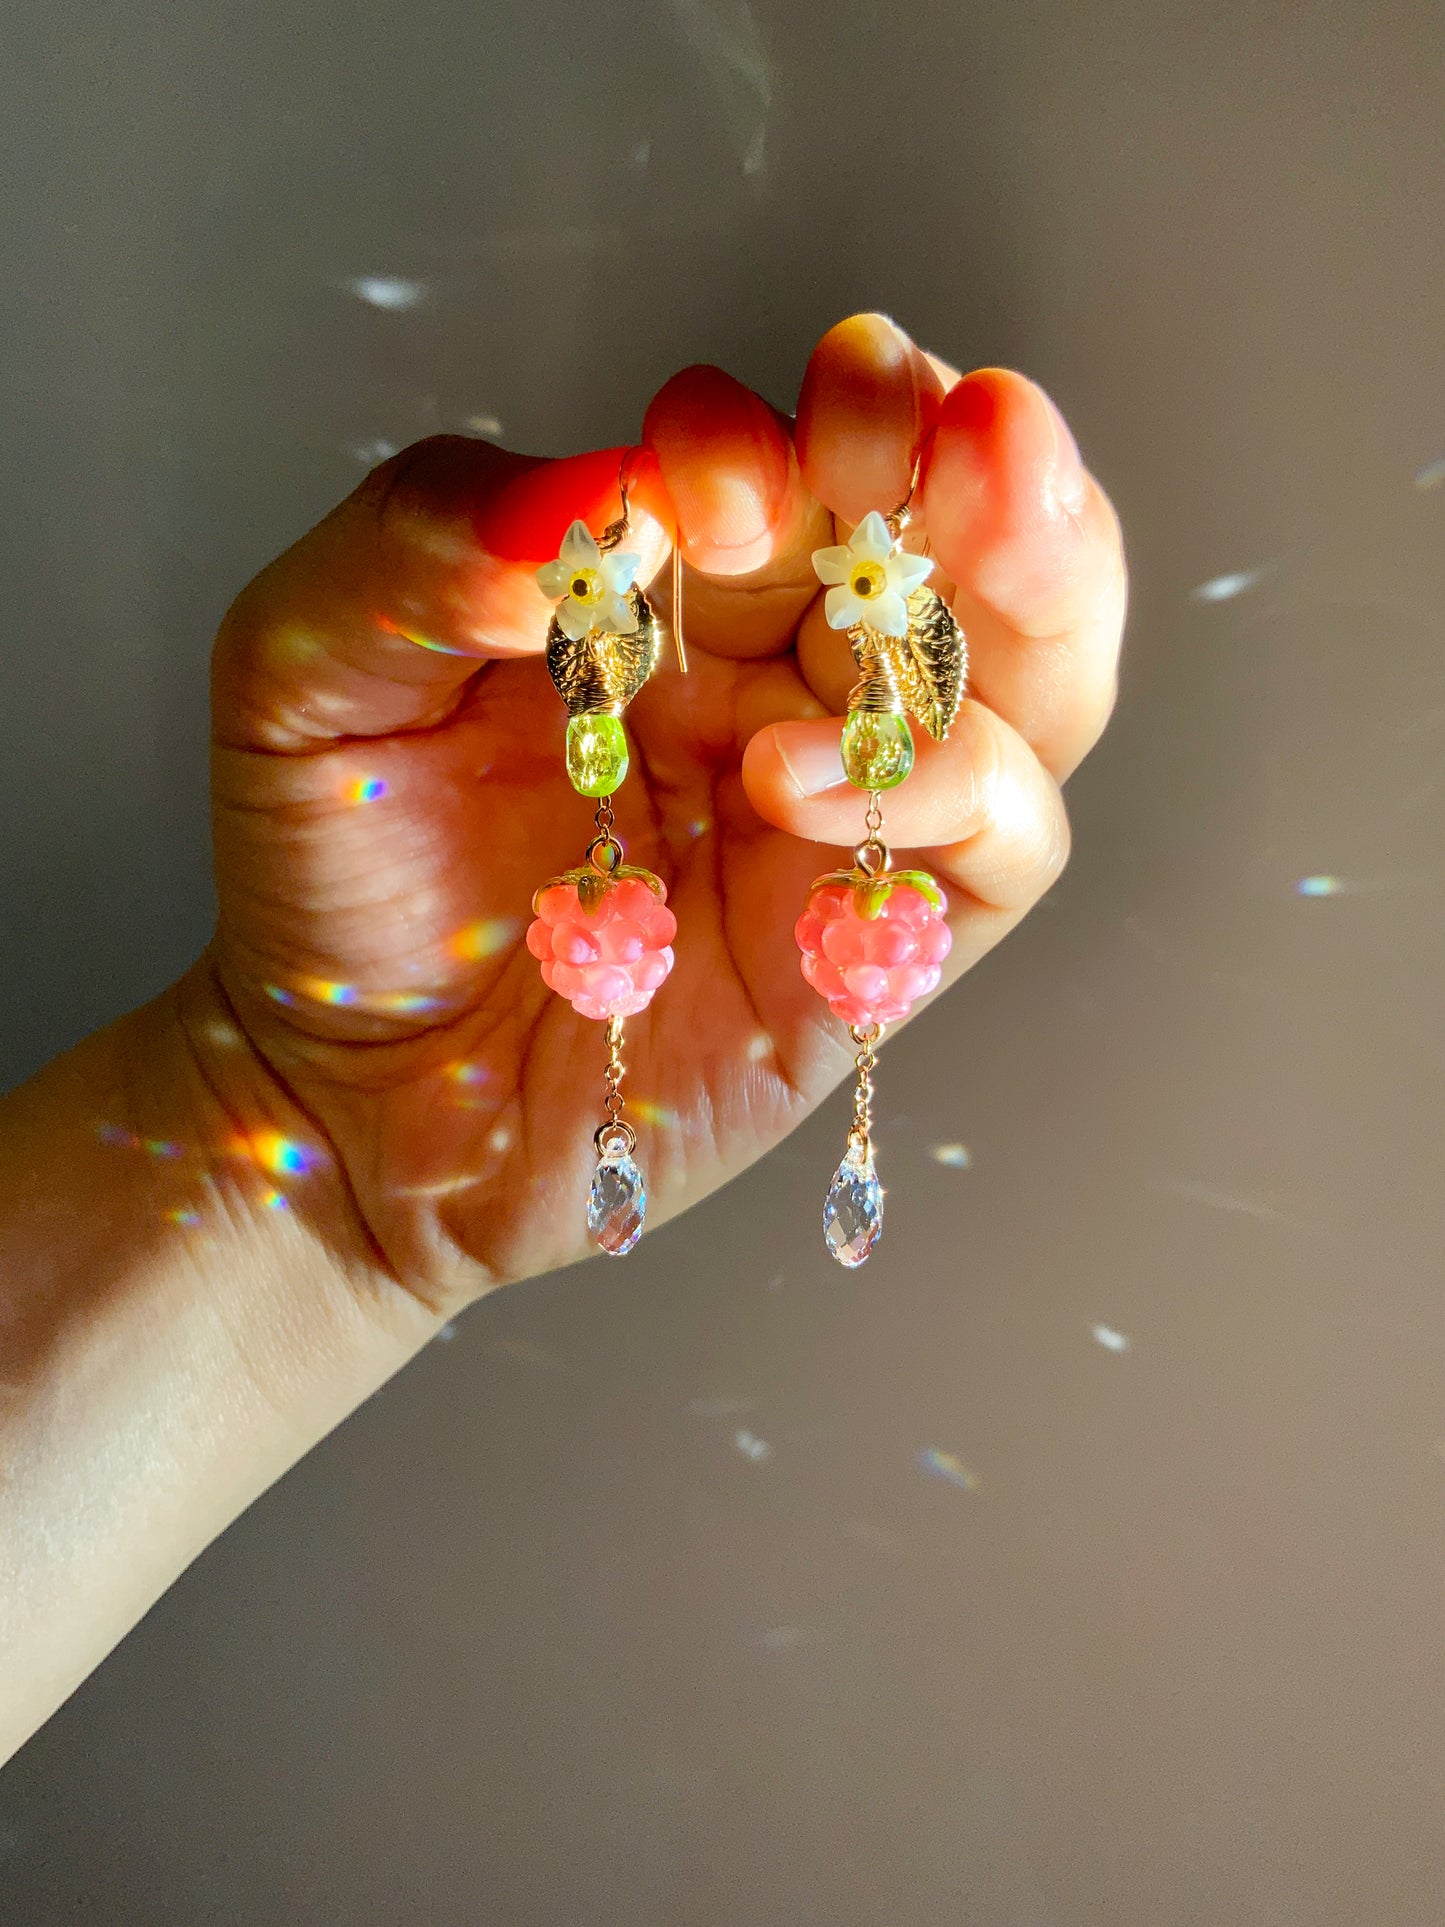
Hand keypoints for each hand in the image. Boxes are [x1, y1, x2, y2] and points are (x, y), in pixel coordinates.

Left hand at [202, 313, 1124, 1303]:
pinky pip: (1002, 839)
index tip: (694, 490)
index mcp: (674, 582)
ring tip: (995, 514)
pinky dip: (951, 783)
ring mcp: (849, 807)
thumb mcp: (308, 672)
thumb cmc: (341, 867)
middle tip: (946, 417)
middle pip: (950, 532)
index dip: (773, 439)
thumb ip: (420, 548)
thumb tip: (592, 491)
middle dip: (964, 455)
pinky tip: (801, 780)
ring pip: (1029, 669)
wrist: (353, 1090)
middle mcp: (784, 676)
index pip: (785, 459)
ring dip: (1036, 579)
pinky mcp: (878, 940)